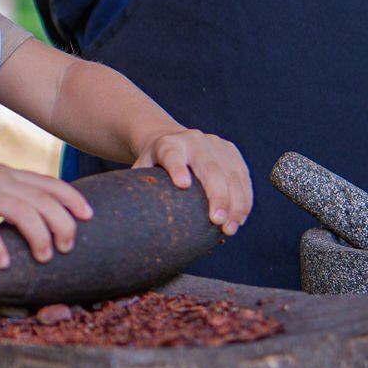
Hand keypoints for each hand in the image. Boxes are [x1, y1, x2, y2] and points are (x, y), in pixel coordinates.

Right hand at [0, 157, 92, 268]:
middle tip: (68, 247)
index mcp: (8, 175)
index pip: (49, 183)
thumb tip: (30, 219)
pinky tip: (3, 263)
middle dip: (62, 223)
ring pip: (21, 210)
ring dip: (38, 235)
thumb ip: (7, 196)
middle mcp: (0, 180)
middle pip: (43, 199)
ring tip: (43, 258)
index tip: (89, 216)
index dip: (73, 198)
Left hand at [134, 128, 251, 234]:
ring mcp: (215, 143)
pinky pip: (242, 175)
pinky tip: (241, 217)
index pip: (171, 155)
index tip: (182, 185)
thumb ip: (137, 189)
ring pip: (231, 173)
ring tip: (231, 228)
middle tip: (218, 222)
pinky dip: (244, 198)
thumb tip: (123, 221)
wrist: (168, 139)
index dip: (177, 168)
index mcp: (167, 144)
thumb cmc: (153, 165)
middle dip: (217, 195)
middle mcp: (193, 140)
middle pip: (209, 166)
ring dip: (235, 203)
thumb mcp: (141, 171)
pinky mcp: (230, 150)